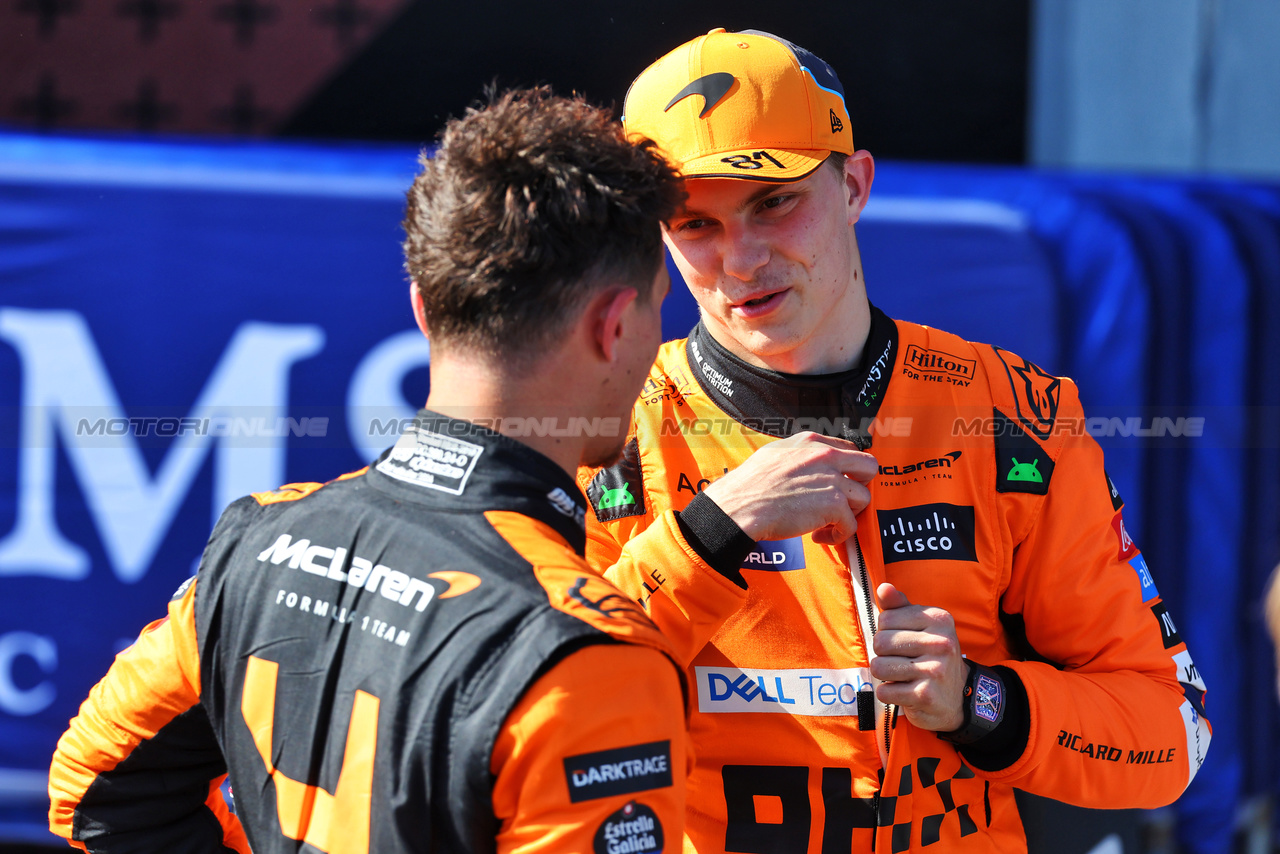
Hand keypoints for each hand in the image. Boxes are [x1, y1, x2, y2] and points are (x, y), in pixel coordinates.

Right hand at [700, 432, 876, 544]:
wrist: (739, 506)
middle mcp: (825, 455)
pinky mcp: (833, 505)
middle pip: (869, 466)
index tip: (840, 483)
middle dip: (860, 485)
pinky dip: (838, 535)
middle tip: (844, 501)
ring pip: (863, 498)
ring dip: (848, 514)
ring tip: (827, 523)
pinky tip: (819, 536)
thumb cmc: (748, 486)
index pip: (849, 449)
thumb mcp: (774, 454)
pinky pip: (851, 524)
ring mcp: (832, 479)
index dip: (847, 470)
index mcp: (810, 442)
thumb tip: (807, 467)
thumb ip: (798, 455)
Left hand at [870, 583, 968, 731]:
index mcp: (939, 619)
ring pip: (879, 667)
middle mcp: (941, 643)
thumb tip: (883, 588)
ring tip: (903, 676)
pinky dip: (889, 694)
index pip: (885, 619)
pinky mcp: (926, 695)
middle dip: (883, 655)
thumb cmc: (930, 656)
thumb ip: (898, 607)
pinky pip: (885, 691)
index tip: (903, 642)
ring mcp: (935, 670)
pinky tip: (906, 692)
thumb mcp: (920, 627)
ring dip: (884, 675)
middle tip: (902, 661)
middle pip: (880, 642)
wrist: (958, 697)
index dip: (886, 632)